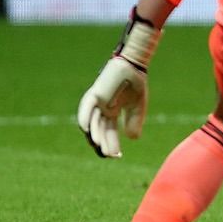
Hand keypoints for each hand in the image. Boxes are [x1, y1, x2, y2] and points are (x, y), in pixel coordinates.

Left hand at [77, 7, 161, 157]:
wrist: (135, 66)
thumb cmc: (136, 83)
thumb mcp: (138, 107)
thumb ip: (134, 122)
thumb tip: (132, 139)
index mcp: (111, 112)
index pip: (109, 132)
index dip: (112, 144)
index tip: (118, 156)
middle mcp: (102, 109)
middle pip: (100, 130)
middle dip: (104, 143)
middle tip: (110, 155)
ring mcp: (97, 102)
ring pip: (92, 122)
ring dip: (94, 134)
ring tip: (99, 147)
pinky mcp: (94, 94)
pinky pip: (86, 108)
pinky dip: (85, 118)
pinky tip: (86, 129)